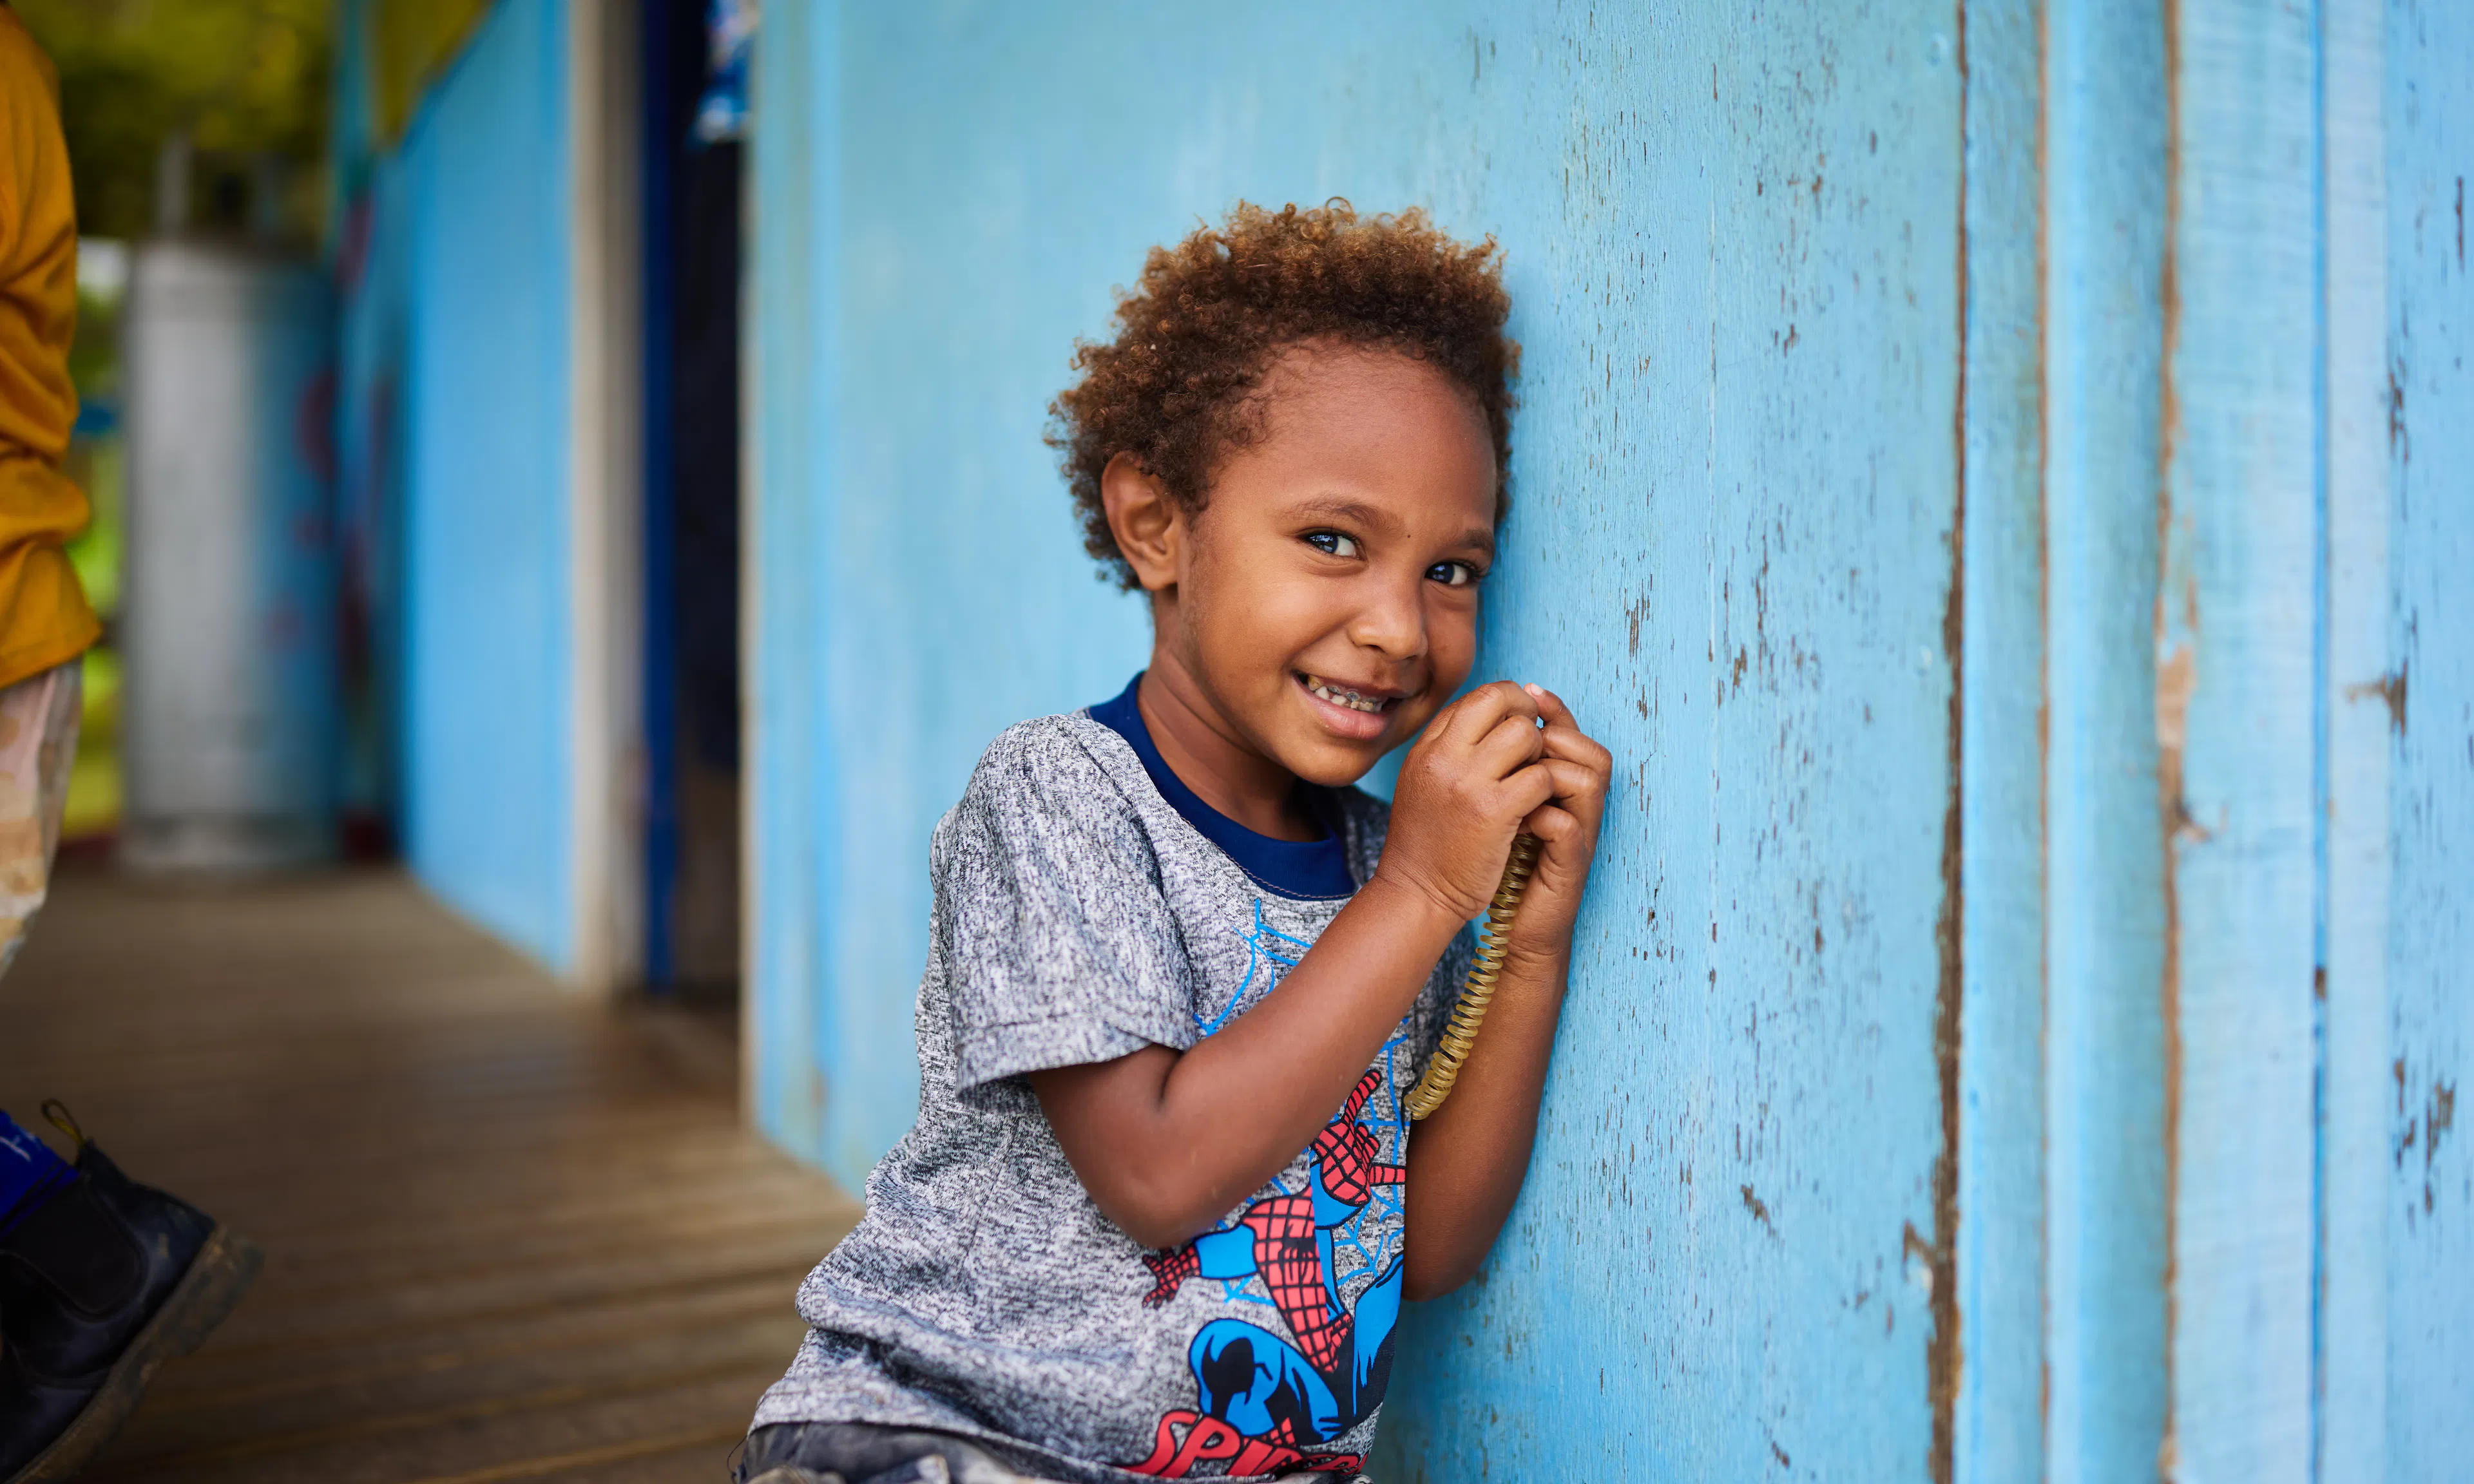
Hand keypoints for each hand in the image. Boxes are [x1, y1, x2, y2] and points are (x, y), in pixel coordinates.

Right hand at [1378, 681, 1583, 923]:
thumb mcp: (1424, 780)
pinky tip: (1533, 809)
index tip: (1515, 732)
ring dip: (1539, 754)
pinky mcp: (1494, 812)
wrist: (1416, 892)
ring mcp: (1467, 782)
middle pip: (1502, 699)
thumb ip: (1451, 746)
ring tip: (1530, 781)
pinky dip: (1546, 789)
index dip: (1508, 706)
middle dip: (1527, 719)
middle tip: (1531, 752)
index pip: (1478, 696)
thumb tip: (1492, 713)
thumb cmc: (1426, 840)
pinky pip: (1540, 776)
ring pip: (1526, 734)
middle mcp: (1443, 756)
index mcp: (1427, 746)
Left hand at [1498, 686, 1610, 964]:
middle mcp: (1578, 812)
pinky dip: (1542, 816)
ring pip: (1590, 781)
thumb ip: (1499, 770)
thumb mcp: (1496, 809)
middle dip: (1559, 734)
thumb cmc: (1500, 867)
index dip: (1556, 710)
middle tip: (1523, 739)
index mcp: (1563, 793)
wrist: (1510, 930)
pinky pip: (1568, 828)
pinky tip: (1515, 820)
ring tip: (1517, 777)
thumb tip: (1482, 722)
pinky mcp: (1568, 869)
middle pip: (1593, 751)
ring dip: (1552, 770)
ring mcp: (1577, 839)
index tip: (1528, 689)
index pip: (1573, 736)